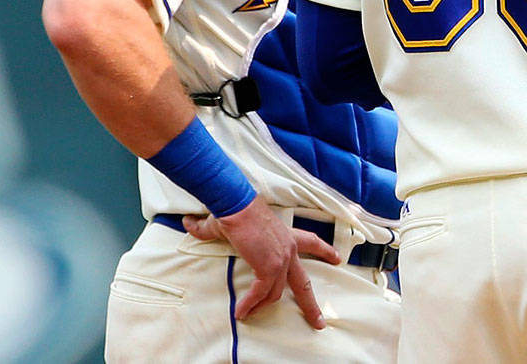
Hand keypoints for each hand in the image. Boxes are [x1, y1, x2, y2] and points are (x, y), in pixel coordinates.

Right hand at [182, 197, 339, 327]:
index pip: (311, 243)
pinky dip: (251, 304)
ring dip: (261, 307)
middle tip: (319, 321)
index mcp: (286, 236)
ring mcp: (281, 259)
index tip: (337, 259)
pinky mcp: (269, 267)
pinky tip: (241, 312)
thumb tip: (189, 223)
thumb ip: (208, 228)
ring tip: (249, 315)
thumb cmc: (233, 209)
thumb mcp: (228, 223)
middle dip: (311, 305)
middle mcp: (288, 249)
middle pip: (304, 282)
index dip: (325, 251)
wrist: (235, 205)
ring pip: (277, 293)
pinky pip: (261, 293)